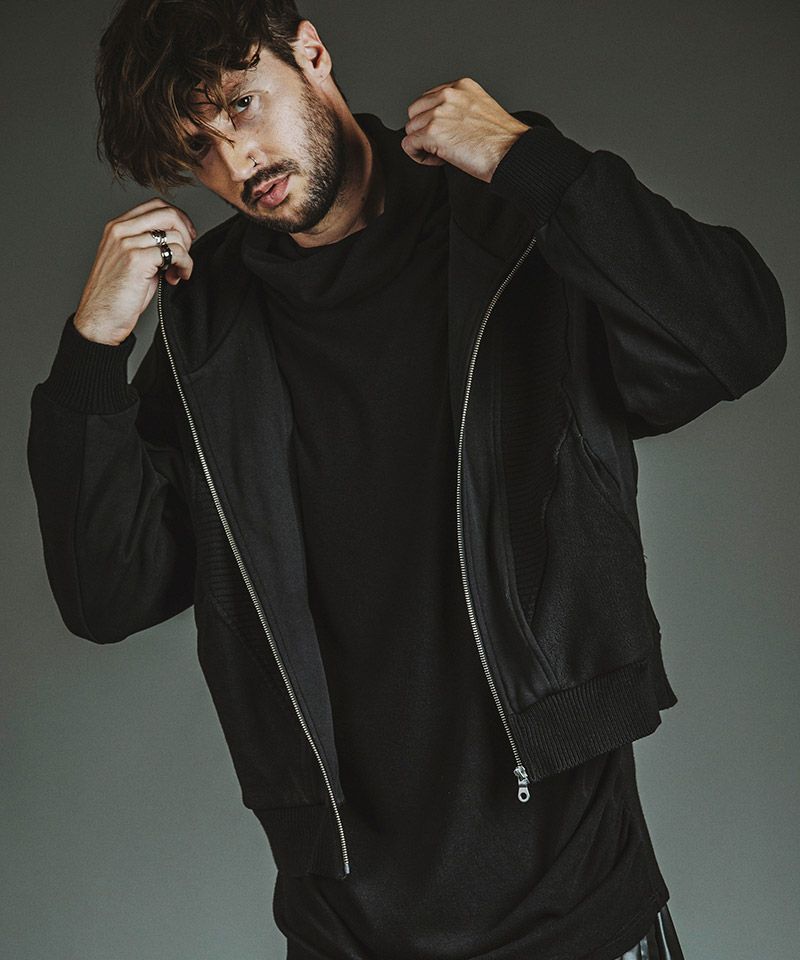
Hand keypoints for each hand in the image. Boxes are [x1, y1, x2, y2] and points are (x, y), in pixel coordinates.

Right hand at [73, 198, 196, 345]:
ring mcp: (127, 243)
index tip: (187, 237)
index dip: (179, 219)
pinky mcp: (136, 259)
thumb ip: (149, 245)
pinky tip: (175, 279)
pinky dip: (184, 266)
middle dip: (186, 234)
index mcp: (117, 227)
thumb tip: (178, 240)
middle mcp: (120, 230)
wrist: (100, 319)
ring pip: (175, 236)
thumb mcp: (131, 261)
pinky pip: (176, 253)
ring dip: (185, 257)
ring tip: (176, 274)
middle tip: (184, 256)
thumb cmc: (117, 296)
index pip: (156, 205)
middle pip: (168, 214)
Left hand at [402, 77, 530, 182]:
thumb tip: (439, 123)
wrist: (511, 154)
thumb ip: (458, 109)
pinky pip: (408, 145)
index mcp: (460, 86)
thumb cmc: (502, 141)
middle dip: (424, 131)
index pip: (428, 100)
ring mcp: (438, 113)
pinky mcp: (431, 132)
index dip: (432, 120)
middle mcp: (448, 95)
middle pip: (415, 114)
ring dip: (423, 145)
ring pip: (411, 130)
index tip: (447, 134)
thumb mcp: (480, 111)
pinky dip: (419, 156)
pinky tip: (438, 160)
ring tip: (445, 154)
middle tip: (444, 146)